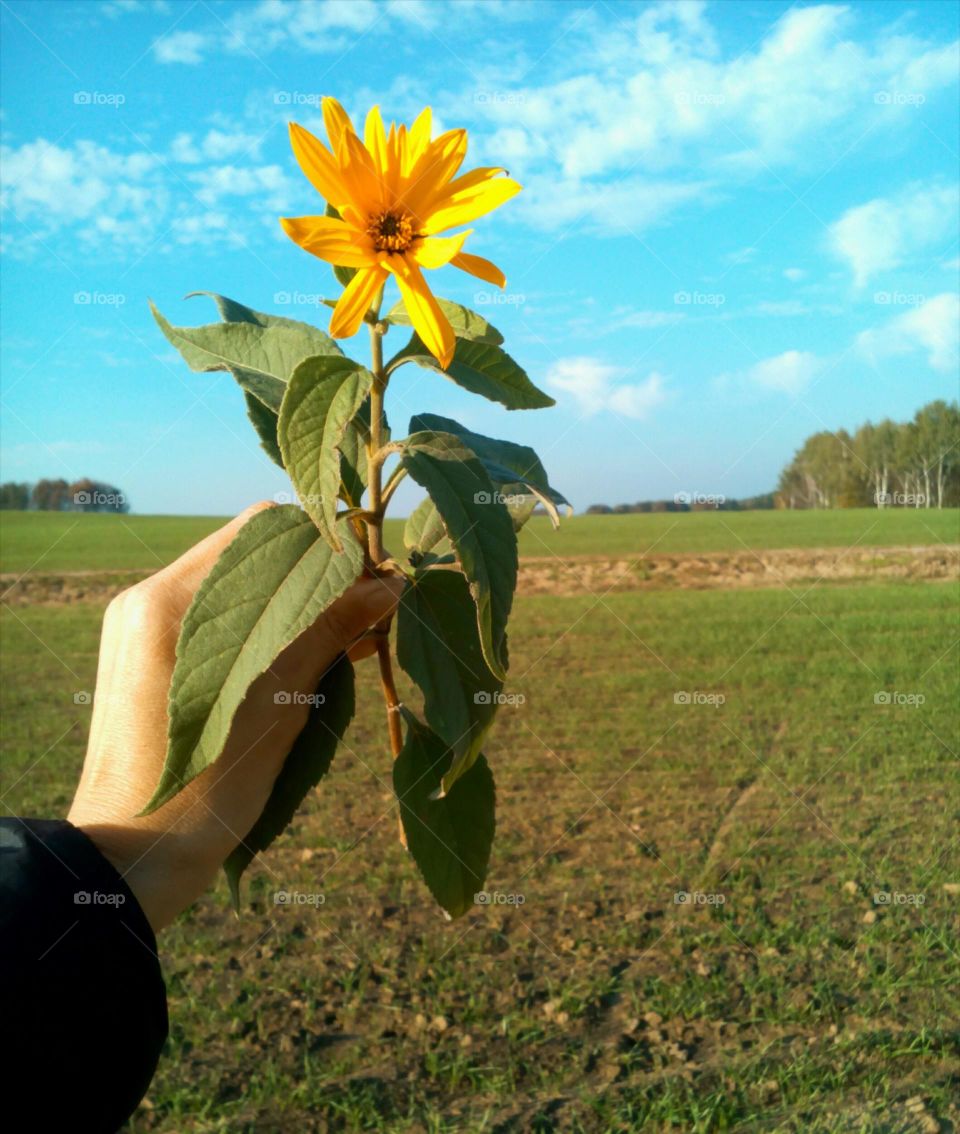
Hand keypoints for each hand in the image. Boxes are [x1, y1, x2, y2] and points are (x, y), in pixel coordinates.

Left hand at [67, 503, 402, 932]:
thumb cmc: (202, 796)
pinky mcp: (154, 655)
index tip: (381, 573)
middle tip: (378, 600)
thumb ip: (330, 633)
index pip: (265, 527)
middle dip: (321, 569)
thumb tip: (392, 582)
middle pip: (253, 550)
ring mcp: (145, 626)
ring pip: (244, 584)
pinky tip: (326, 645)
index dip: (331, 543)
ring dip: (302, 598)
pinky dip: (274, 625)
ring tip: (362, 626)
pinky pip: (225, 619)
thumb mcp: (278, 708)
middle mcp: (149, 598)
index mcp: (170, 602)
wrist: (129, 863)